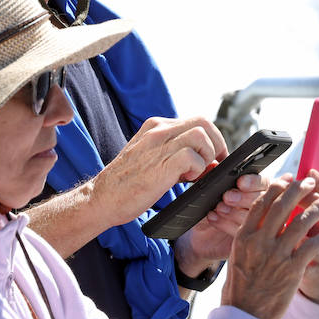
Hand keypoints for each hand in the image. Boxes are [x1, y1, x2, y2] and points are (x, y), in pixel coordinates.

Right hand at [91, 116, 224, 228]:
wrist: (102, 198)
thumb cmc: (127, 183)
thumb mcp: (151, 159)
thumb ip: (176, 154)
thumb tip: (210, 162)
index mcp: (156, 127)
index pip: (196, 121)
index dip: (212, 139)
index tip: (214, 158)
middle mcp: (158, 130)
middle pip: (203, 122)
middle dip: (216, 144)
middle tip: (214, 165)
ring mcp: (158, 145)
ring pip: (201, 135)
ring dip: (207, 156)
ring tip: (196, 174)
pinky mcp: (160, 164)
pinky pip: (193, 157)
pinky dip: (197, 170)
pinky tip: (185, 181)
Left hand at [174, 173, 267, 276]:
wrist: (200, 235)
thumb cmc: (210, 206)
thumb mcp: (211, 190)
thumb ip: (215, 176)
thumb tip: (213, 164)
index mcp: (259, 189)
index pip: (266, 183)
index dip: (254, 182)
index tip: (240, 182)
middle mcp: (263, 207)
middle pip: (263, 200)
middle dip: (243, 197)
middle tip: (227, 196)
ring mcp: (258, 226)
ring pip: (253, 217)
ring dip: (234, 211)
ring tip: (219, 207)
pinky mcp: (249, 242)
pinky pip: (242, 232)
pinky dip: (225, 224)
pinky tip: (213, 218)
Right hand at [220, 177, 318, 318]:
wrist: (245, 315)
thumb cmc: (240, 287)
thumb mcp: (236, 255)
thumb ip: (249, 236)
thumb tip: (261, 218)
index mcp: (244, 236)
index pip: (262, 203)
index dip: (277, 187)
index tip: (289, 178)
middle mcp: (260, 241)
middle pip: (283, 206)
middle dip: (300, 190)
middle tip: (311, 181)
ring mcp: (276, 254)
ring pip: (301, 222)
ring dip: (318, 208)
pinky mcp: (291, 269)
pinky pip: (311, 247)